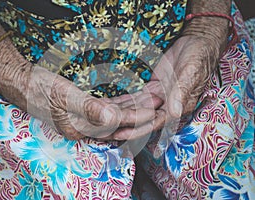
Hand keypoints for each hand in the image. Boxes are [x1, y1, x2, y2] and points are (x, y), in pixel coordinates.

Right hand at [26, 66, 163, 139]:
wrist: (22, 82)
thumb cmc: (40, 88)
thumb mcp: (63, 96)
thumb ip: (89, 108)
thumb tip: (113, 119)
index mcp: (80, 129)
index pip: (115, 124)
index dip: (135, 116)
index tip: (154, 108)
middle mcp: (84, 128)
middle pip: (119, 121)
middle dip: (140, 111)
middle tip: (159, 99)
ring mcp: (85, 119)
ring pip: (116, 114)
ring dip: (134, 105)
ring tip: (151, 95)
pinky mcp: (84, 109)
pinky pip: (108, 108)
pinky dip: (122, 102)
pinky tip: (133, 96)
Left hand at [109, 15, 229, 139]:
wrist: (197, 42)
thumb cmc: (199, 57)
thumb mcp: (191, 73)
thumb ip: (181, 92)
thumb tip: (173, 113)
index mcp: (178, 106)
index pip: (155, 122)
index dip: (138, 129)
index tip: (121, 134)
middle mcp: (167, 105)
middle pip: (143, 119)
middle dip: (125, 125)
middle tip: (105, 130)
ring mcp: (159, 97)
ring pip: (137, 109)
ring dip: (121, 114)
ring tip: (104, 118)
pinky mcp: (152, 88)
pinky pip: (136, 97)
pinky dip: (124, 101)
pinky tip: (111, 104)